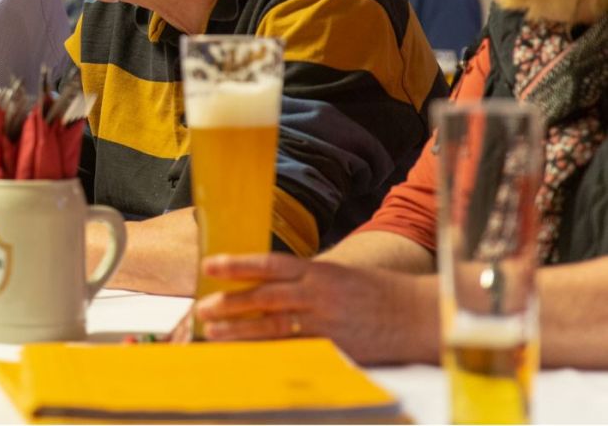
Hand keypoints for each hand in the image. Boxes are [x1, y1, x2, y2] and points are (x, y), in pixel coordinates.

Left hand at [192, 252, 439, 364]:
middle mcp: (320, 294)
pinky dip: (272, 353)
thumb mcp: (340, 277)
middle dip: (230, 302)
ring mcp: (327, 323)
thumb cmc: (378, 294)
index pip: (270, 263)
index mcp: (319, 271)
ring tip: (215, 333)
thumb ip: (306, 281)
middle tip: (202, 308)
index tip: (209, 265)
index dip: (237, 264)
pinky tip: (251, 357)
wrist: (419, 314)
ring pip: (275, 326)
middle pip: (265, 297)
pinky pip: (297, 351)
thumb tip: (270, 285)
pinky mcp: (336, 349)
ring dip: (241, 330)